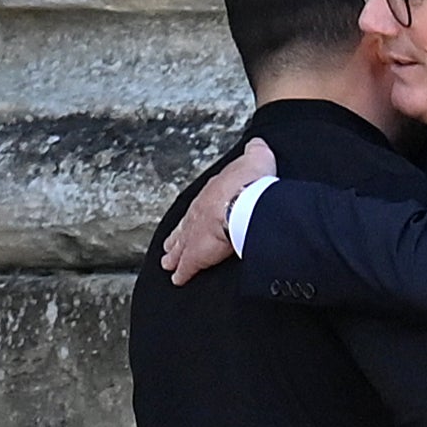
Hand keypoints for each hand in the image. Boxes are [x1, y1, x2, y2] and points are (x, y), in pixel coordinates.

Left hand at [161, 138, 276, 284]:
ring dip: (175, 256)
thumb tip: (257, 145)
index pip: (202, 205)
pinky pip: (187, 266)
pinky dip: (182, 273)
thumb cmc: (252, 181)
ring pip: (181, 247)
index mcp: (213, 192)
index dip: (197, 215)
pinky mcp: (196, 254)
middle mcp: (198, 212)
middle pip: (186, 227)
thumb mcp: (257, 157)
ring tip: (168, 264)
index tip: (192, 221)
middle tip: (170, 247)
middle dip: (178, 238)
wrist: (244, 199)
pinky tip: (177, 280)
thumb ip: (255, 151)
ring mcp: (194, 233)